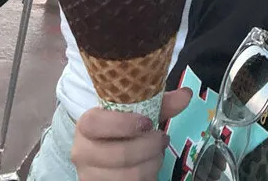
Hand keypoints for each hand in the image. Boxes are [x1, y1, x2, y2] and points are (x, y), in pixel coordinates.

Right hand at [71, 88, 191, 180]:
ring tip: (156, 154)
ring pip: (128, 176)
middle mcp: (82, 152)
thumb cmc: (120, 128)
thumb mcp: (135, 113)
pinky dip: (147, 178)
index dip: (124, 124)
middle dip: (150, 147)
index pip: (96, 123)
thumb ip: (160, 103)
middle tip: (162, 139)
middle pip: (120, 155)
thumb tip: (186, 94)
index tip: (148, 122)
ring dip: (151, 165)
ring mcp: (89, 175)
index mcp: (86, 125)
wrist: (102, 149)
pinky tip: (149, 168)